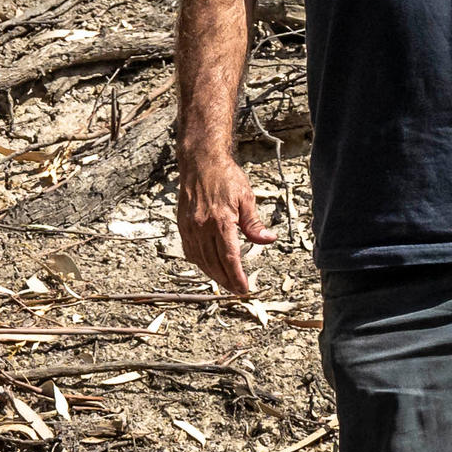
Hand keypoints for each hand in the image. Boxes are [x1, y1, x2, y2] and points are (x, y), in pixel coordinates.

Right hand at [179, 150, 267, 296]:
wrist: (200, 161)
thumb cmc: (225, 176)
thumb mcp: (246, 197)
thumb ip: (254, 223)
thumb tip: (268, 240)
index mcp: (221, 221)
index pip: (229, 258)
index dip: (237, 277)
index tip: (244, 288)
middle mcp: (202, 226)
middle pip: (214, 264)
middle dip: (226, 281)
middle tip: (237, 290)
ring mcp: (190, 227)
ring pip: (201, 260)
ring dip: (213, 275)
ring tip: (225, 282)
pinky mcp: (183, 225)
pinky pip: (190, 251)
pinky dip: (200, 263)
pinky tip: (209, 266)